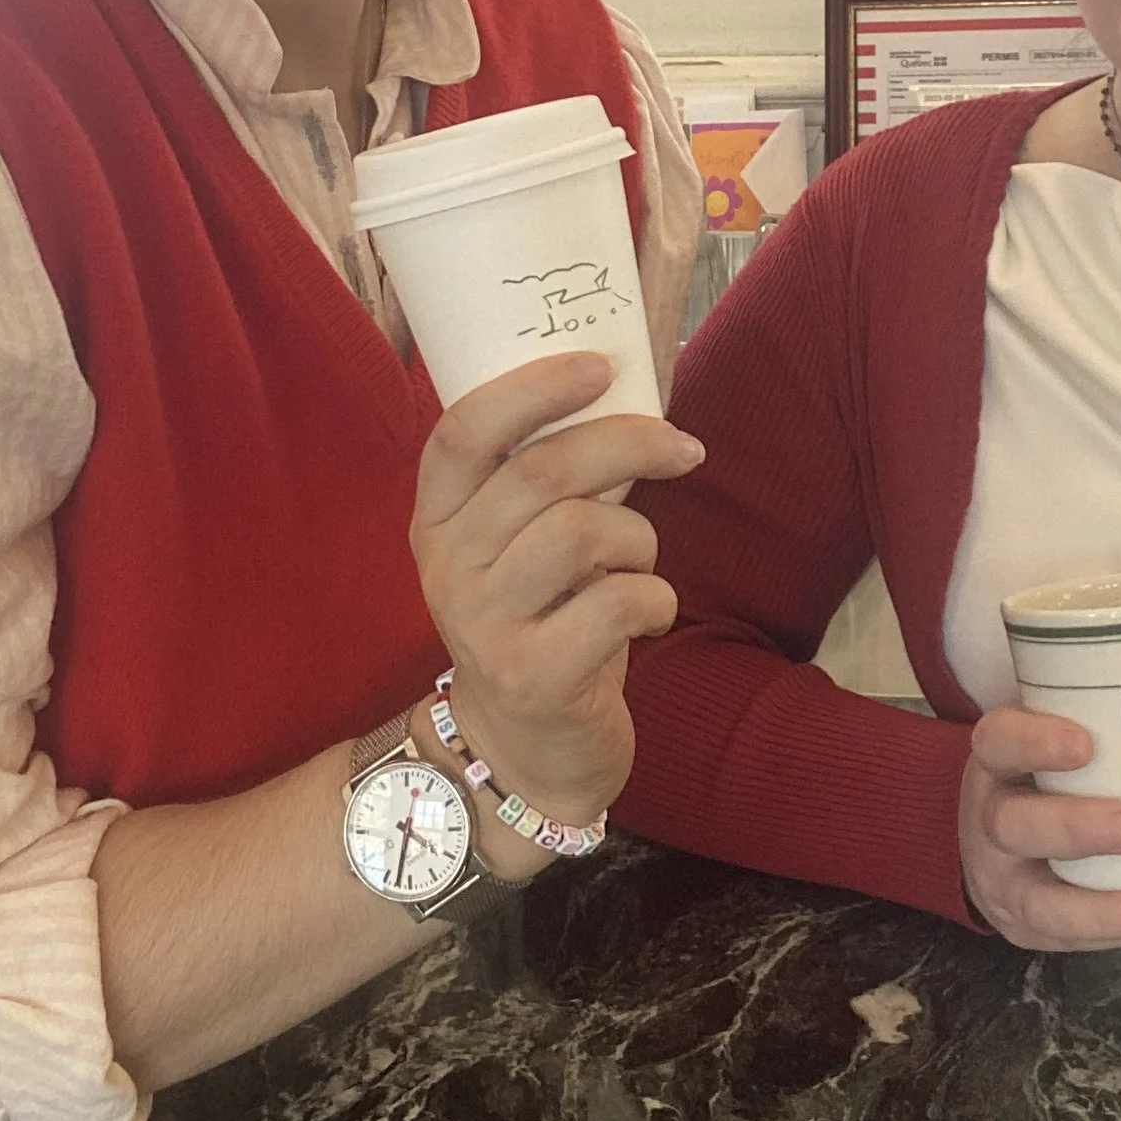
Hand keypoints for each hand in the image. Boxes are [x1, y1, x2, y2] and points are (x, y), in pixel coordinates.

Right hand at [411, 352, 705, 826]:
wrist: (523, 754)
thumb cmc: (542, 625)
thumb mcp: (525, 549)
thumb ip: (558, 480)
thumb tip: (626, 388)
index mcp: (438, 521)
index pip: (462, 432)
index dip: (531, 390)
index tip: (598, 365)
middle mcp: (447, 568)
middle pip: (542, 471)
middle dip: (629, 443)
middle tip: (682, 448)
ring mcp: (484, 625)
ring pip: (584, 531)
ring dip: (640, 537)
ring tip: (640, 564)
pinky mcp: (534, 676)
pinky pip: (618, 602)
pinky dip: (655, 598)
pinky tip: (647, 617)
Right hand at [958, 704, 1120, 952]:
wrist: (993, 834)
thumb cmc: (1054, 769)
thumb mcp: (1058, 727)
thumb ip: (1115, 697)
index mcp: (997, 758)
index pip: (998, 741)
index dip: (1033, 742)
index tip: (1085, 744)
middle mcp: (989, 818)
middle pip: (1012, 824)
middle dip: (1074, 828)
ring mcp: (1001, 877)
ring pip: (1034, 898)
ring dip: (1100, 905)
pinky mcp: (1023, 923)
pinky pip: (1063, 937)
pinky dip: (1113, 932)